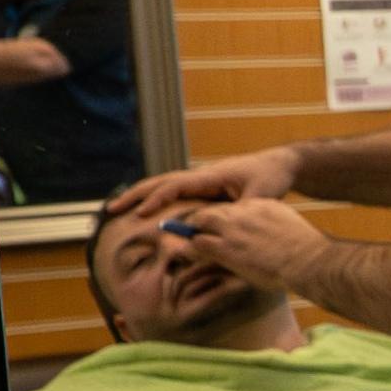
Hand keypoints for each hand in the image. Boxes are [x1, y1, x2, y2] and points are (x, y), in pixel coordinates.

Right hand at [106, 144, 302, 217]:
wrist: (280, 165)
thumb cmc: (272, 177)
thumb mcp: (263, 195)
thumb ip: (244, 210)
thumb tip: (226, 225)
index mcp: (210, 175)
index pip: (176, 186)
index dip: (157, 199)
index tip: (139, 214)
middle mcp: (200, 176)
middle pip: (160, 182)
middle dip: (135, 195)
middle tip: (110, 210)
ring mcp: (200, 181)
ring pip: (164, 187)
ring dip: (140, 197)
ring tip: (116, 210)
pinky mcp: (204, 188)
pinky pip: (175, 194)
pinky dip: (156, 200)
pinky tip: (143, 211)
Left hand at [174, 196, 330, 287]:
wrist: (310, 260)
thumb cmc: (308, 251)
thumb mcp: (291, 227)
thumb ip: (276, 226)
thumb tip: (271, 237)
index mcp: (261, 205)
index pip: (234, 206)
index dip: (225, 218)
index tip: (221, 228)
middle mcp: (244, 212)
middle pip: (213, 209)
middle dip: (202, 219)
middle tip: (195, 231)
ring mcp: (233, 229)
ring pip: (200, 222)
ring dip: (192, 231)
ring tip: (187, 242)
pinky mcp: (226, 248)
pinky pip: (197, 243)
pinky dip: (190, 248)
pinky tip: (186, 255)